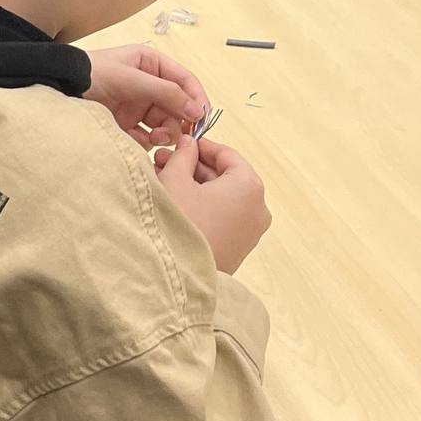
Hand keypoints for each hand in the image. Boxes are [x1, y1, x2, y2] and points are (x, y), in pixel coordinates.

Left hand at [85, 44, 207, 149]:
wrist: (59, 86)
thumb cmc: (93, 74)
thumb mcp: (132, 79)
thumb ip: (166, 93)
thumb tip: (197, 110)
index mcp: (152, 64)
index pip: (185, 81)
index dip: (197, 100)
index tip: (202, 120)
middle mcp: (148, 84)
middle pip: (177, 107)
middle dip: (178, 122)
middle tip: (174, 136)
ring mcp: (137, 105)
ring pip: (164, 124)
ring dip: (164, 134)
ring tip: (154, 139)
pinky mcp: (124, 124)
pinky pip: (145, 136)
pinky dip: (145, 142)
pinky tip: (138, 142)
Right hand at [153, 137, 271, 275]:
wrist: (180, 277)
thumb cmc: (180, 223)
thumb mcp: (175, 180)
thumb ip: (183, 156)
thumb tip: (188, 143)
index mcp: (249, 185)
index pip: (226, 154)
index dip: (200, 146)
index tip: (179, 142)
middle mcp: (258, 207)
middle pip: (224, 176)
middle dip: (192, 168)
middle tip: (163, 162)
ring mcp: (251, 230)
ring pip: (222, 198)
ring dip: (194, 187)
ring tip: (164, 182)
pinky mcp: (240, 248)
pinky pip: (223, 217)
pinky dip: (203, 207)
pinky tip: (176, 204)